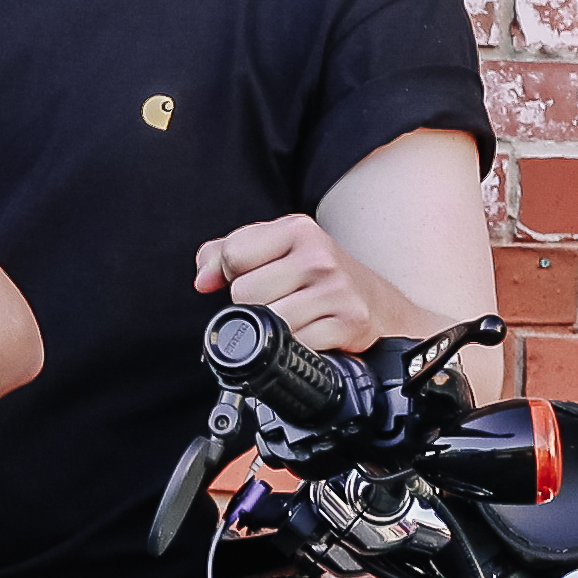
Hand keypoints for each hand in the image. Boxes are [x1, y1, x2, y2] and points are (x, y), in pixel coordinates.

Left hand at [194, 215, 378, 353]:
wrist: (374, 302)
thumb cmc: (314, 276)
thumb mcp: (273, 250)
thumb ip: (223, 255)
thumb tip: (202, 281)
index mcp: (296, 229)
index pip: (232, 255)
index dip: (232, 274)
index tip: (254, 278)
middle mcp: (318, 256)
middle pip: (245, 294)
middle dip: (254, 306)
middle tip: (282, 302)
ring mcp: (336, 289)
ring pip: (268, 323)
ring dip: (276, 331)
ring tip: (296, 318)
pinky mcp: (349, 322)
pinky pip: (296, 346)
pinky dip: (298, 348)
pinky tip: (313, 333)